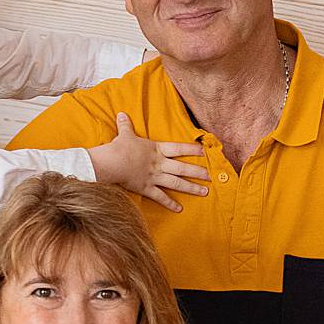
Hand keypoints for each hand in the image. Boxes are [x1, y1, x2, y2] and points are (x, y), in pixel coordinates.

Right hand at [88, 111, 208, 211]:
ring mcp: (154, 177)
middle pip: (183, 168)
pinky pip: (161, 197)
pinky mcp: (147, 188)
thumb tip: (121, 114)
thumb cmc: (119, 147)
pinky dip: (170, 204)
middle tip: (211, 177)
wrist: (112, 162)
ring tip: (204, 192)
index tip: (204, 152)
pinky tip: (179, 209)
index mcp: (156, 150)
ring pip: (177, 183)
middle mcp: (159, 164)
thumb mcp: (124, 134)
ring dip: (192, 188)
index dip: (192, 149)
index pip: (178, 148)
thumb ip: (125, 125)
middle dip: (198, 172)